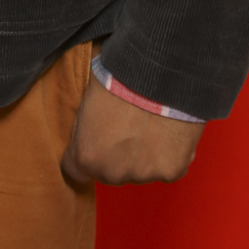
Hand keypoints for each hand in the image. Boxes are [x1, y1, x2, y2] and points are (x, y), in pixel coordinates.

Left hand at [62, 73, 203, 185]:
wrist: (157, 73)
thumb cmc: (117, 77)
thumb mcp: (86, 100)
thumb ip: (86, 128)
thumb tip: (90, 131)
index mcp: (86, 155)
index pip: (77, 170)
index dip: (89, 152)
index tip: (98, 140)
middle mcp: (113, 173)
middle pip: (112, 173)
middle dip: (118, 156)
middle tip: (129, 127)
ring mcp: (143, 175)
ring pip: (141, 171)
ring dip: (144, 155)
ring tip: (152, 125)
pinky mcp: (171, 171)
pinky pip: (168, 167)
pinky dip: (169, 153)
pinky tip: (170, 130)